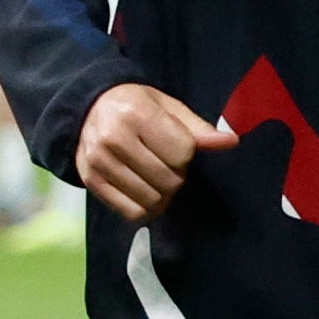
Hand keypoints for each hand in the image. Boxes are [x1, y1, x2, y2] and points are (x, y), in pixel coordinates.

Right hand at [76, 79, 234, 222]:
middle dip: (177, 176)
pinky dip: (145, 209)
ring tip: (157, 179)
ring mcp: (99, 163)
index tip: (176, 146)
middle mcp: (114, 139)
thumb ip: (197, 128)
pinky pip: (131, 212)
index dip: (187, 154)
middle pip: (168, 180)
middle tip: (168, 165)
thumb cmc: (135, 106)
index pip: (181, 153)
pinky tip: (146, 193)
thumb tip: (230, 141)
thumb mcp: (167, 106)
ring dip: (163, 195)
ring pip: (152, 200)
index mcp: (137, 114)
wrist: (87, 109)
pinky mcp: (92, 182)